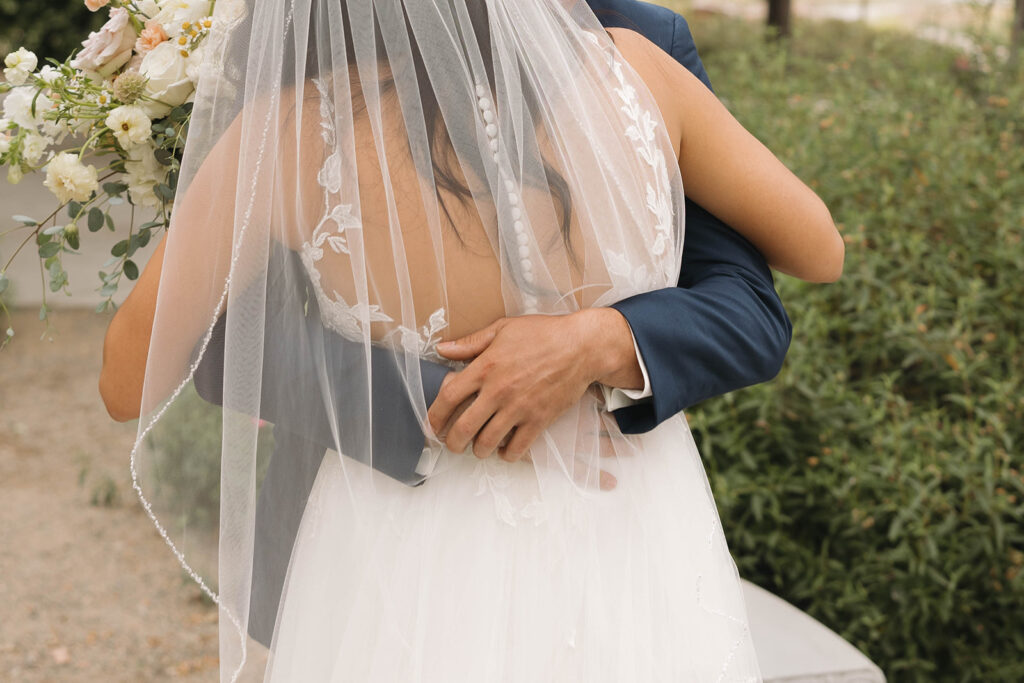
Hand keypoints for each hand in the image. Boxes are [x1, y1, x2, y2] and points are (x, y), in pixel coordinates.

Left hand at [426, 308, 641, 462]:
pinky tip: (504, 449)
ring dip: (477, 451)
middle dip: (452, 442)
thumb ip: (470, 343)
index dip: (434, 417)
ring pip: (487, 443)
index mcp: (484, 367)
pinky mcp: (539, 420)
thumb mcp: (502, 329)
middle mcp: (498, 391)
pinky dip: (506, 454)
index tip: (431, 425)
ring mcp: (519, 408)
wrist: (581, 347)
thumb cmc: (543, 334)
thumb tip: (442, 349)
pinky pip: (516, 448)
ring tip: (477, 448)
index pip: (447, 398)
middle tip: (452, 444)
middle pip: (463, 429)